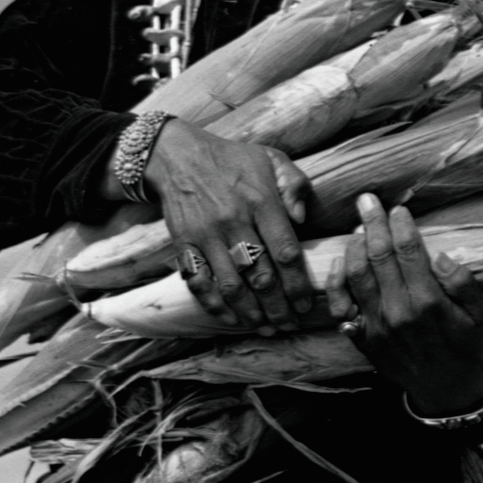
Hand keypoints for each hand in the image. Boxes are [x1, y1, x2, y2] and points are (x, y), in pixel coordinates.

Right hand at [141, 119, 315, 330]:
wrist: (178, 156)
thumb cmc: (232, 159)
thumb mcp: (272, 158)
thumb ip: (295, 185)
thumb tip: (303, 220)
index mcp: (260, 201)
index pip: (285, 252)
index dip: (298, 284)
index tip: (305, 305)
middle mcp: (233, 221)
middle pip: (261, 276)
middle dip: (278, 308)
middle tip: (289, 325)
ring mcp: (206, 235)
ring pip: (231, 286)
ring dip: (250, 312)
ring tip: (264, 327)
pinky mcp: (184, 244)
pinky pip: (199, 282)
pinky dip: (214, 305)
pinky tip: (230, 318)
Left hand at [327, 192, 482, 414]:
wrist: (444, 389)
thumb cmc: (465, 346)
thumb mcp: (480, 316)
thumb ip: (464, 284)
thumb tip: (442, 256)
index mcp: (428, 302)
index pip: (410, 252)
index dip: (401, 226)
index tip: (398, 208)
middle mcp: (398, 311)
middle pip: (379, 256)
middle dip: (373, 223)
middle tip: (367, 199)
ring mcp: (376, 325)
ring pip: (356, 275)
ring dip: (354, 245)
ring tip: (358, 225)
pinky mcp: (362, 337)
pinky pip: (342, 304)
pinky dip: (337, 280)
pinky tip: (340, 261)